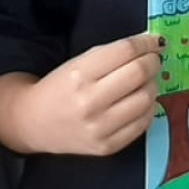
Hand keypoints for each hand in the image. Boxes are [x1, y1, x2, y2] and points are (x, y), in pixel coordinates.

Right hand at [16, 33, 163, 156]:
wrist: (35, 123)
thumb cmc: (59, 88)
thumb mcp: (77, 63)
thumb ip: (111, 54)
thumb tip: (150, 47)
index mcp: (79, 75)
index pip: (125, 51)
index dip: (146, 43)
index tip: (154, 41)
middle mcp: (89, 102)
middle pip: (139, 73)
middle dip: (153, 62)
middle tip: (154, 59)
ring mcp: (99, 128)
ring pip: (146, 99)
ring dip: (152, 85)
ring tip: (145, 82)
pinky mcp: (107, 146)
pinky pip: (143, 123)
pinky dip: (148, 108)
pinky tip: (139, 102)